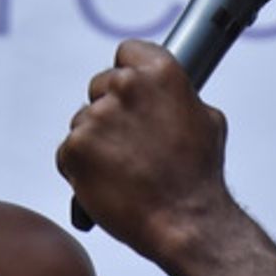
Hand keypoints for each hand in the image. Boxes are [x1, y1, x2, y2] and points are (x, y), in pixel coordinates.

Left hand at [56, 40, 232, 264]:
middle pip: (99, 86)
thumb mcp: (207, 119)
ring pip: (84, 122)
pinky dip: (81, 168)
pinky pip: (69, 152)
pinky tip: (108, 182)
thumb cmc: (199, 176)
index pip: (126, 52)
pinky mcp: (75, 147)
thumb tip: (166, 92)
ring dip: (96, 142)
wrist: (186, 223)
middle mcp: (125, 86)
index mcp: (159, 71)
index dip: (128, 73)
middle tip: (130, 143)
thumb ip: (178, 95)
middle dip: (110, 111)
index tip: (132, 93)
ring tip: (125, 170)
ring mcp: (97, 116)